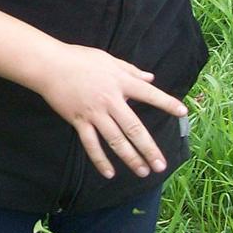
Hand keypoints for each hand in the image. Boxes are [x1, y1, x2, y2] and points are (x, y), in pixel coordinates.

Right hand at [35, 43, 187, 180]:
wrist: (49, 65)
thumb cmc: (79, 59)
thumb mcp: (108, 59)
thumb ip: (130, 70)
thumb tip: (150, 78)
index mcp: (119, 82)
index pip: (148, 93)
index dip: (166, 103)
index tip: (183, 113)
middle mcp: (110, 99)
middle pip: (133, 127)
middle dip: (148, 148)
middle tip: (160, 164)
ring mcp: (94, 112)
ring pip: (115, 140)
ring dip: (130, 157)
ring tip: (143, 171)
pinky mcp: (78, 120)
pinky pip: (91, 144)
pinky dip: (100, 160)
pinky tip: (110, 173)